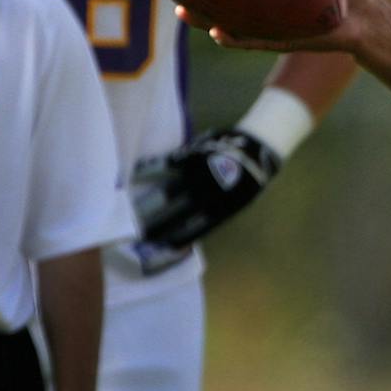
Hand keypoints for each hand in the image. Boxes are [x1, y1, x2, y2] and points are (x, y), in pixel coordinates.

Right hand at [131, 128, 282, 247]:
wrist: (257, 146)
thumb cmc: (248, 179)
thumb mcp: (238, 203)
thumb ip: (215, 213)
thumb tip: (188, 225)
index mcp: (224, 208)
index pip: (197, 227)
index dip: (180, 237)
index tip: (164, 245)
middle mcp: (210, 192)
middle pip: (178, 211)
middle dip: (159, 223)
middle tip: (142, 233)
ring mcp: (200, 172)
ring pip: (169, 189)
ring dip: (150, 200)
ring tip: (133, 208)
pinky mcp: (194, 154)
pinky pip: (168, 164)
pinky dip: (152, 170)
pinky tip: (137, 175)